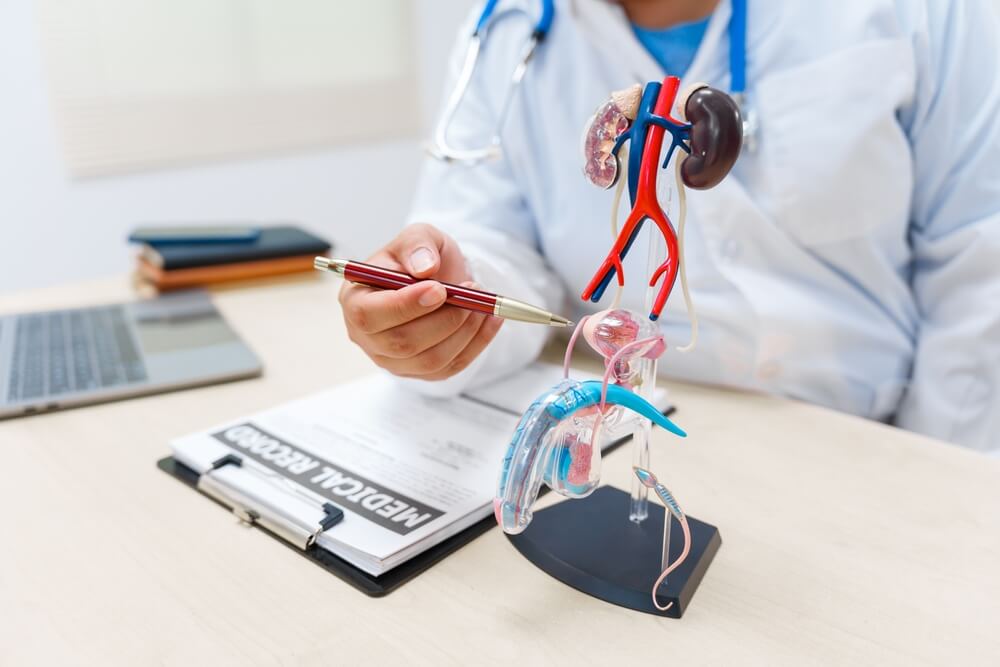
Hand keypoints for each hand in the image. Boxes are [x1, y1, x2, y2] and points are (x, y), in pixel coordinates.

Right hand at [339, 224, 502, 380]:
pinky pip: (451, 367)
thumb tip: (425, 268)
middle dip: (443, 319)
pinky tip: (490, 319)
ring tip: (482, 303)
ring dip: (463, 331)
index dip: (404, 306)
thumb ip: (417, 245)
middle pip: (401, 343)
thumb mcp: (418, 237)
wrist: (437, 279)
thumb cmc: (418, 259)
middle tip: (470, 293)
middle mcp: (367, 337)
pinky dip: (477, 344)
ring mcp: (393, 360)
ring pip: (430, 360)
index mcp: (355, 300)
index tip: (439, 289)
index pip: (368, 315)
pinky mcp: (421, 372)